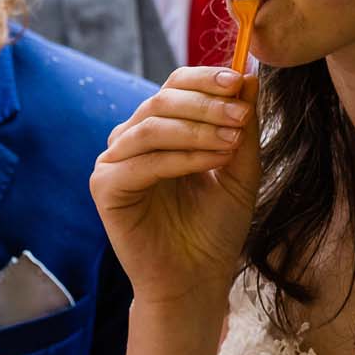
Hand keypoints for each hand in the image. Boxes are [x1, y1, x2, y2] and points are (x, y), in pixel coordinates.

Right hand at [90, 67, 260, 310]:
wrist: (197, 280)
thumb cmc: (215, 228)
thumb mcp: (239, 170)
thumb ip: (243, 127)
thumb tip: (249, 75)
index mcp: (159, 129)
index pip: (174, 85)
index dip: (205, 78)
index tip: (240, 82)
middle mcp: (131, 140)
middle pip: (161, 100)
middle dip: (206, 104)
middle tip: (242, 115)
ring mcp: (114, 162)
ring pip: (152, 126)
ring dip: (198, 129)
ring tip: (233, 141)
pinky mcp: (105, 188)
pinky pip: (143, 162)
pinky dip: (182, 157)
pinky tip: (212, 161)